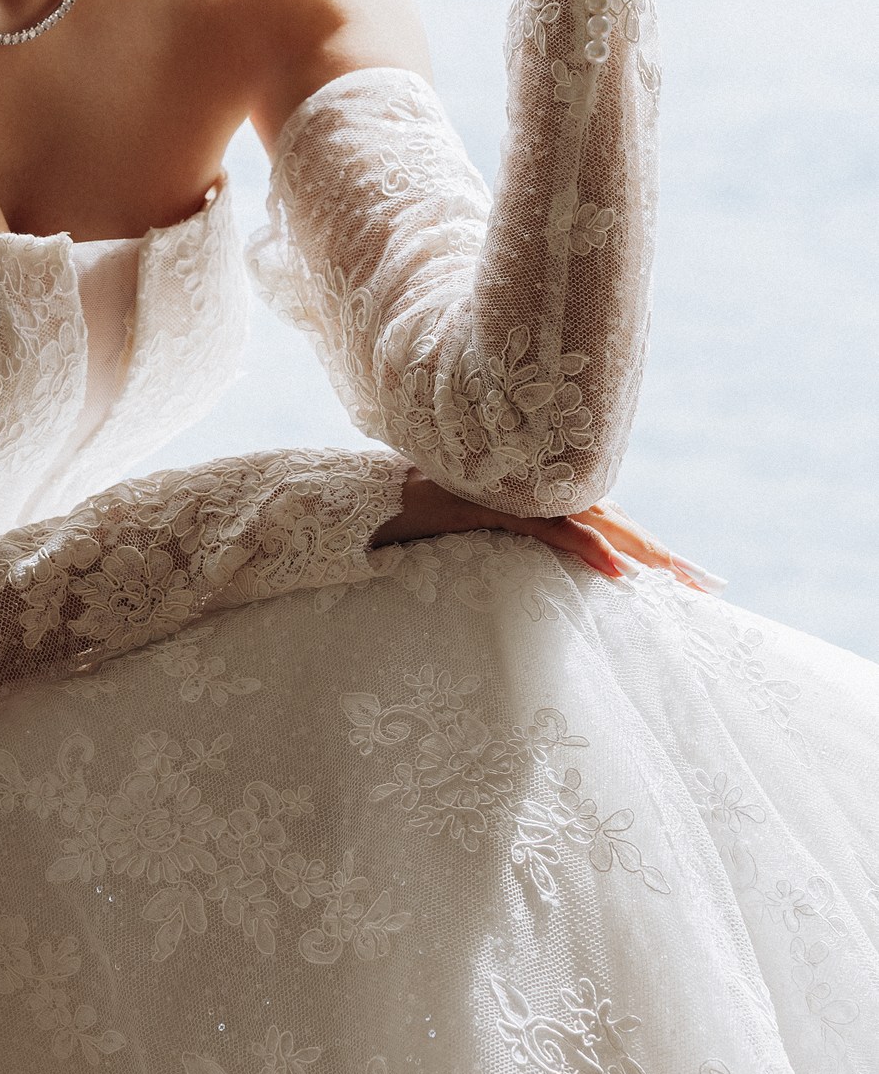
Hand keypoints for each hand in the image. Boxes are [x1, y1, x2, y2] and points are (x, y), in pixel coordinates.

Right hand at [371, 466, 722, 592]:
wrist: (363, 496)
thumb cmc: (412, 518)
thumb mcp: (473, 534)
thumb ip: (513, 538)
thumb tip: (545, 567)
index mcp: (536, 498)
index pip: (605, 521)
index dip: (647, 547)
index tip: (689, 577)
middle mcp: (533, 489)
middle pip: (613, 521)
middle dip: (662, 555)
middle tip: (710, 584)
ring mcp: (514, 491)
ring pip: (592, 522)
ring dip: (639, 552)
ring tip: (680, 580)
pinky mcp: (491, 503)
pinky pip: (546, 528)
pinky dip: (584, 548)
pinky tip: (615, 571)